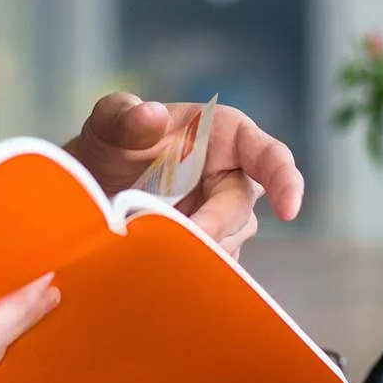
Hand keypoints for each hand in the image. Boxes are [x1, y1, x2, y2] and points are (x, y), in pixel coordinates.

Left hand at [65, 92, 302, 256]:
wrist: (94, 185)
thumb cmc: (113, 143)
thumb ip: (125, 117)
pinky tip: (158, 264)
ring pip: (227, 242)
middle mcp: (234, 176)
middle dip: (211, 227)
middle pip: (241, 211)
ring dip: (194, 249)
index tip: (289, 210)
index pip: (271, 157)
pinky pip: (213, 266)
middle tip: (175, 237)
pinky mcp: (211, 245)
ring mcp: (224, 215)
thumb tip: (151, 114)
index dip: (286, 182)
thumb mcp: (111, 123)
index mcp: (227, 135)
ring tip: (147, 240)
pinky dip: (188, 268)